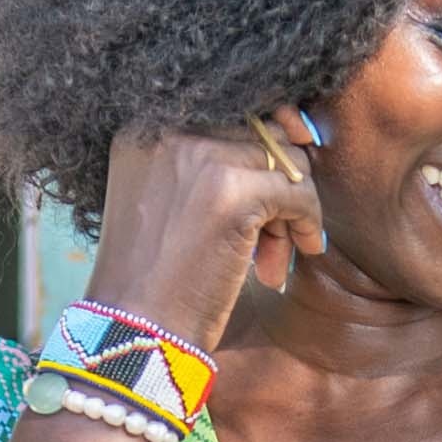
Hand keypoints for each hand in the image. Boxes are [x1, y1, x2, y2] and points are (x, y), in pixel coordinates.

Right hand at [86, 113, 329, 350]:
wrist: (133, 331)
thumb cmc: (155, 279)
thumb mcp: (170, 202)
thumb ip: (211, 164)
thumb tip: (294, 131)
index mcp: (145, 127)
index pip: (233, 110)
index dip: (268, 138)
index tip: (289, 169)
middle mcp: (168, 129)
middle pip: (262, 132)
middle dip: (278, 182)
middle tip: (275, 236)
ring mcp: (200, 156)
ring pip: (286, 160)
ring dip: (292, 209)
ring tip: (275, 255)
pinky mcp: (232, 191)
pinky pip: (299, 191)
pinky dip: (308, 222)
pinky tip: (299, 253)